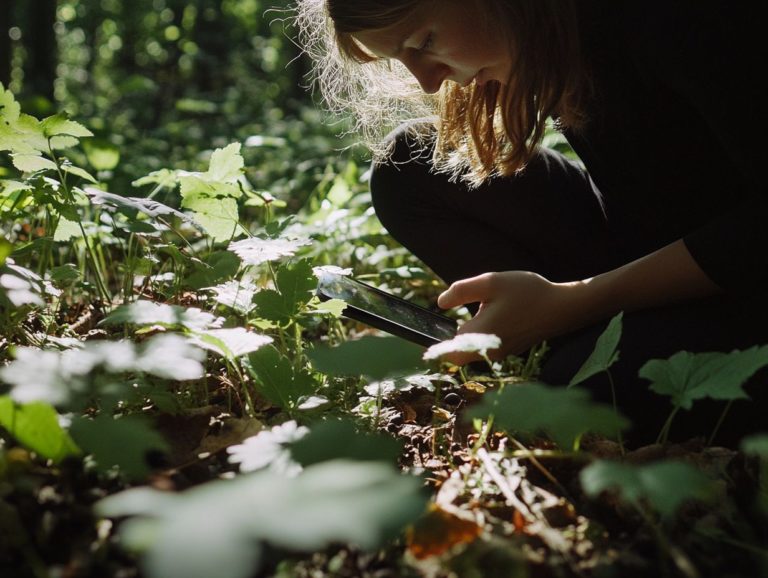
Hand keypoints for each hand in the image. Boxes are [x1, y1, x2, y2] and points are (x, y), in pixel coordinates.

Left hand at [437, 271, 580, 364]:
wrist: (562, 307)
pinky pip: (485, 348)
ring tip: (475, 313)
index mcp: (481, 335)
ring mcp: (500, 354)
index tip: (426, 331)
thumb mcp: (491, 283)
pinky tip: (491, 317)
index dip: (436, 343)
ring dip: (466, 337)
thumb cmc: (527, 292)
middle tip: (450, 318)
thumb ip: (462, 291)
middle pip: (457, 356)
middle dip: (450, 340)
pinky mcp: (508, 351)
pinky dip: (481, 336)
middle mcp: (489, 351)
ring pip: (471, 353)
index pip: (447, 351)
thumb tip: (440, 303)